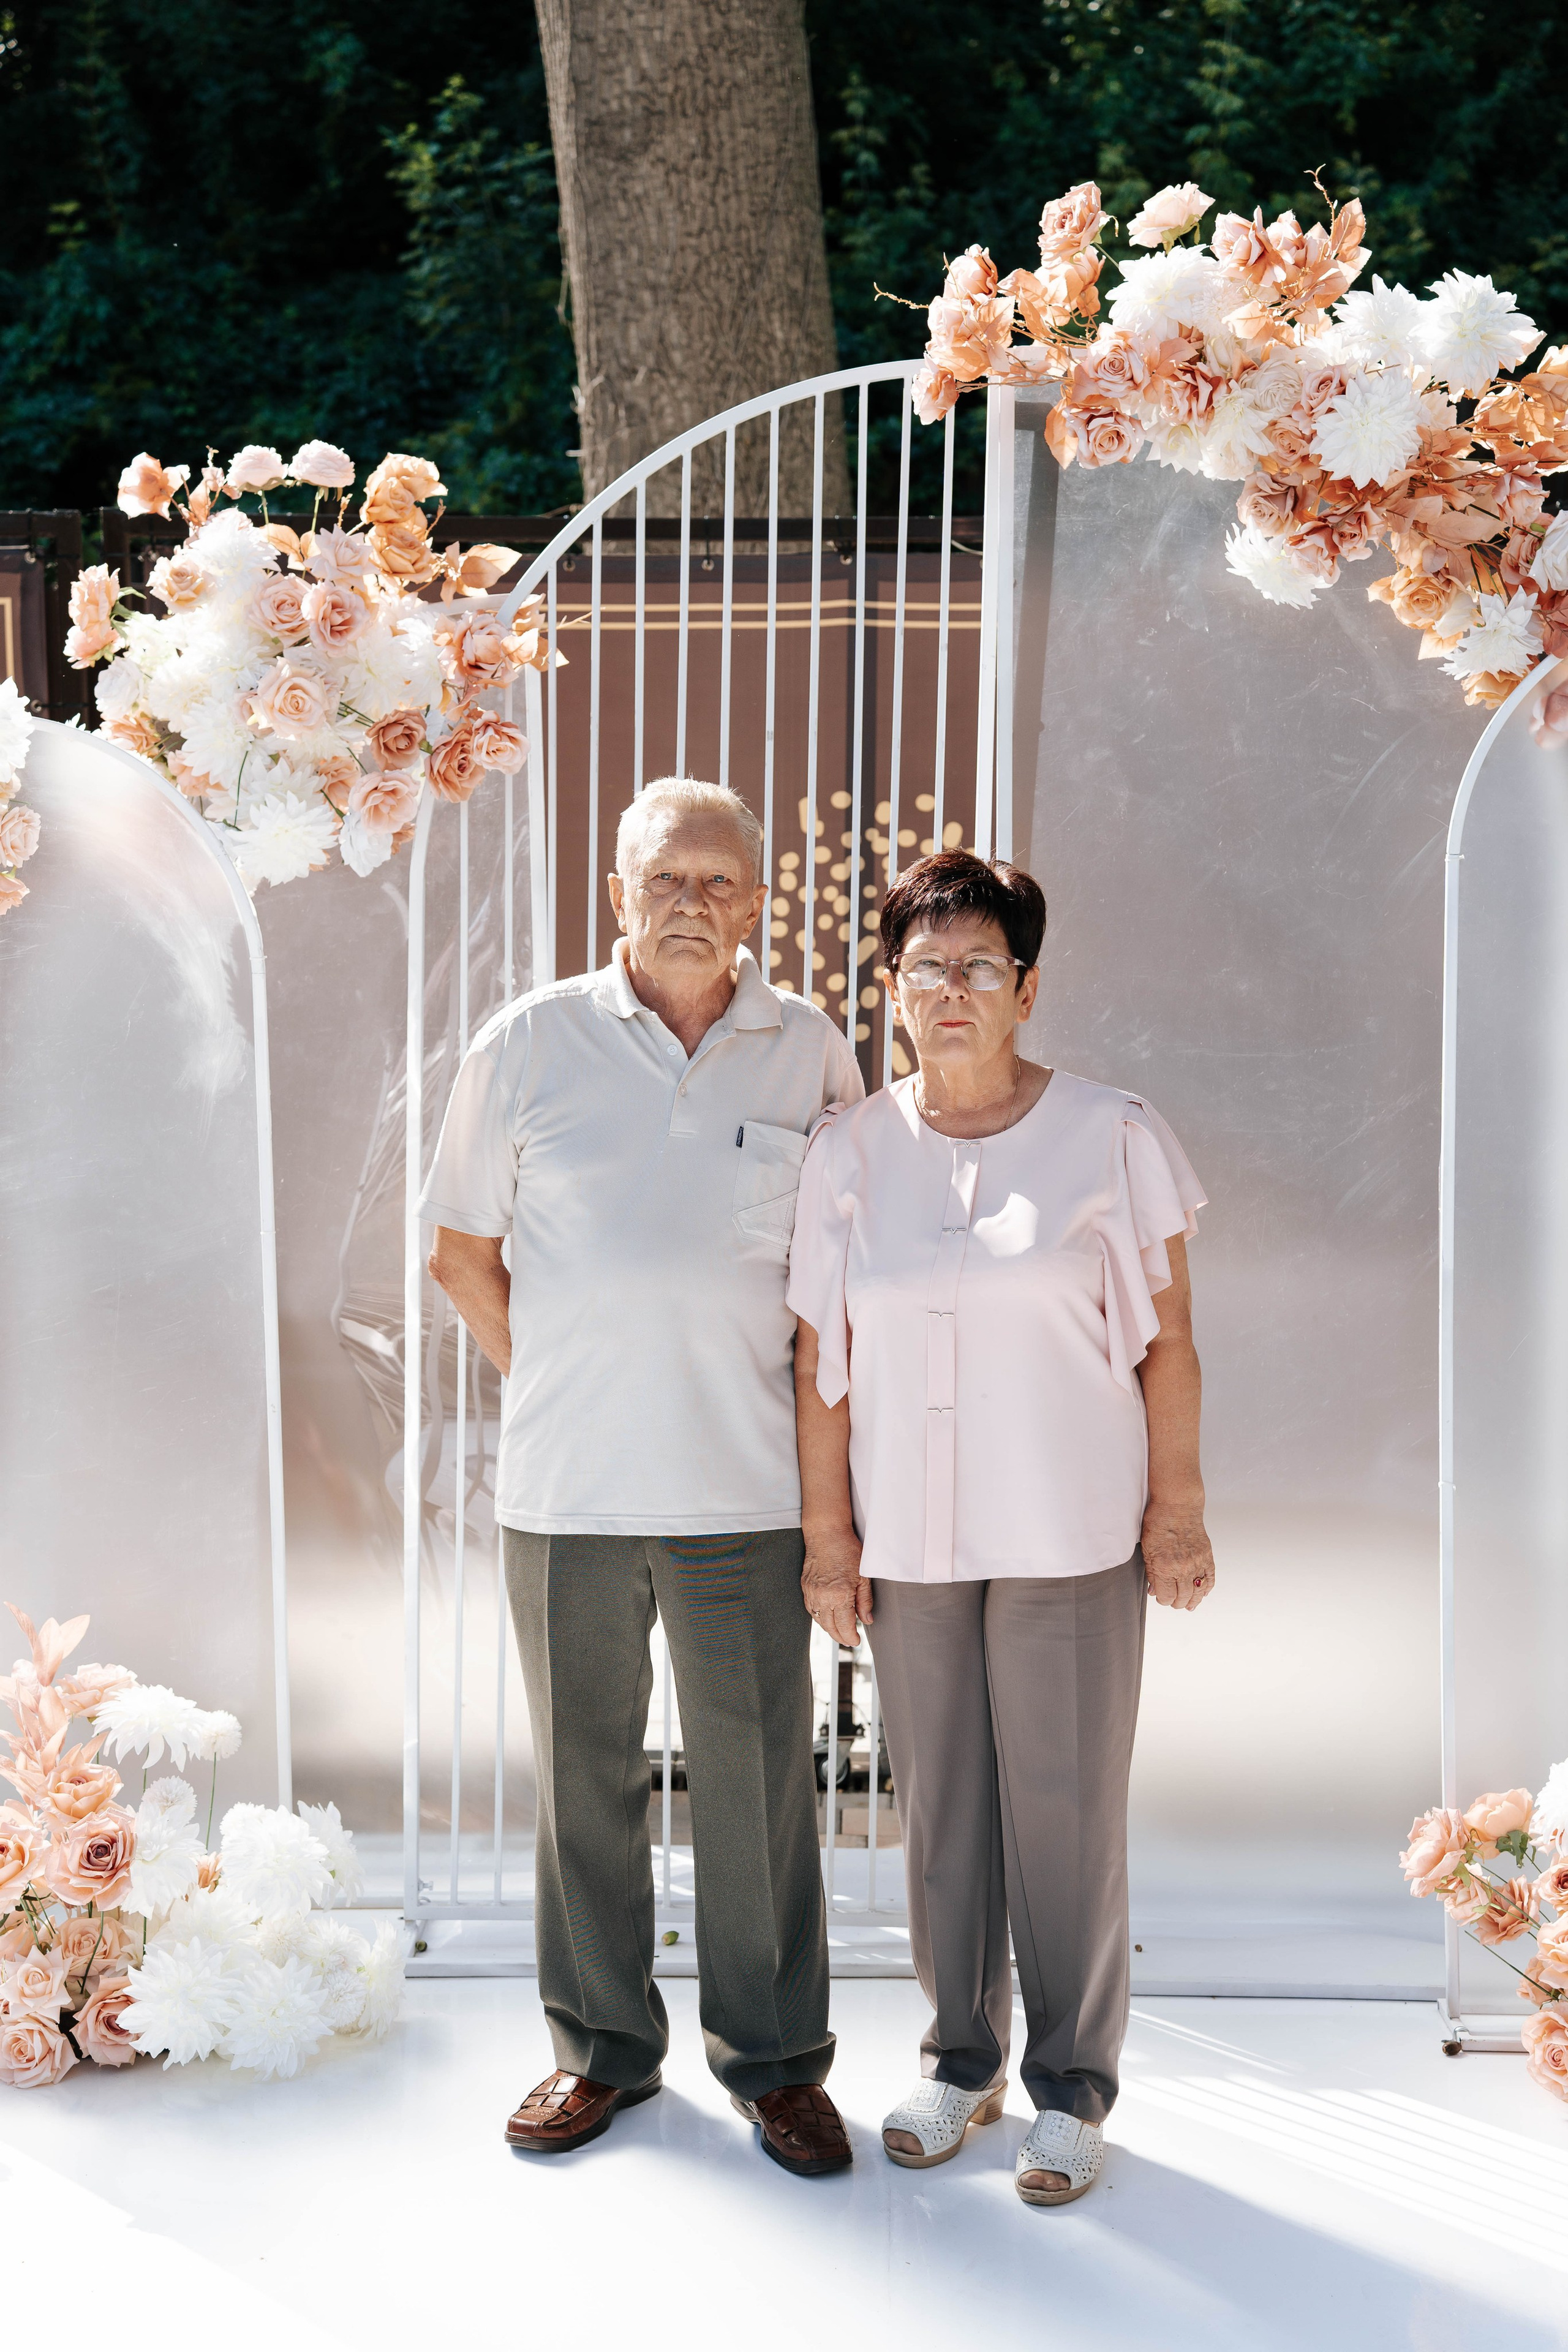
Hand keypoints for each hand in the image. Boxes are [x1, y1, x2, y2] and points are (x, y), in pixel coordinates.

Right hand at [802, 1527, 871, 1648]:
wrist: (827, 1534)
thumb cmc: (847, 1550)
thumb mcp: (863, 1576)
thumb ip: (865, 1601)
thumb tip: (866, 1619)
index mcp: (839, 1596)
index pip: (844, 1627)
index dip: (851, 1638)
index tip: (856, 1641)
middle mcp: (822, 1597)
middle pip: (830, 1627)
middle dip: (840, 1637)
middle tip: (849, 1640)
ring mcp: (811, 1593)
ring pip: (819, 1621)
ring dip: (829, 1629)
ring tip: (839, 1632)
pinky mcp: (805, 1587)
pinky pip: (811, 1609)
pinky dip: (819, 1617)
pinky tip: (827, 1618)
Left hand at [1142, 1502, 1214, 1611]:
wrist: (1178, 1505)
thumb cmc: (1159, 1522)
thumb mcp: (1147, 1549)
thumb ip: (1151, 1572)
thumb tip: (1154, 1591)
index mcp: (1165, 1567)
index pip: (1166, 1597)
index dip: (1162, 1600)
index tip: (1161, 1597)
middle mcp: (1183, 1567)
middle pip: (1182, 1598)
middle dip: (1176, 1603)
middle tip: (1173, 1602)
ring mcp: (1197, 1562)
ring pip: (1198, 1592)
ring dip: (1192, 1600)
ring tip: (1188, 1604)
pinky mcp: (1207, 1556)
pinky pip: (1210, 1578)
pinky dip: (1206, 1588)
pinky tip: (1201, 1593)